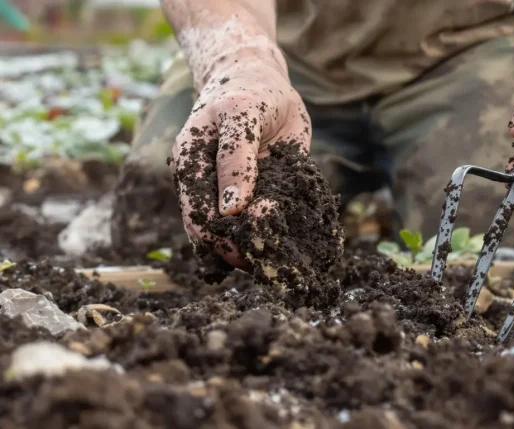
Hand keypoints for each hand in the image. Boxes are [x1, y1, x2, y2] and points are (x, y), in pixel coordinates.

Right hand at [170, 49, 310, 269]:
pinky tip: (299, 244)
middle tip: (279, 266)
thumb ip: (236, 159)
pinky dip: (284, 233)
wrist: (260, 79)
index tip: (256, 251)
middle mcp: (209, 188)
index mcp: (192, 170)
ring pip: (244, 234)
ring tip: (290, 264)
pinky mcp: (260, 194)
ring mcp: (234, 194)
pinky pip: (270, 221)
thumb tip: (231, 209)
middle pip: (220, 237)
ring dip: (266, 248)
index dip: (223, 242)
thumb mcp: (241, 114)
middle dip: (248, 252)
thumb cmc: (245, 90)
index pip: (199, 220)